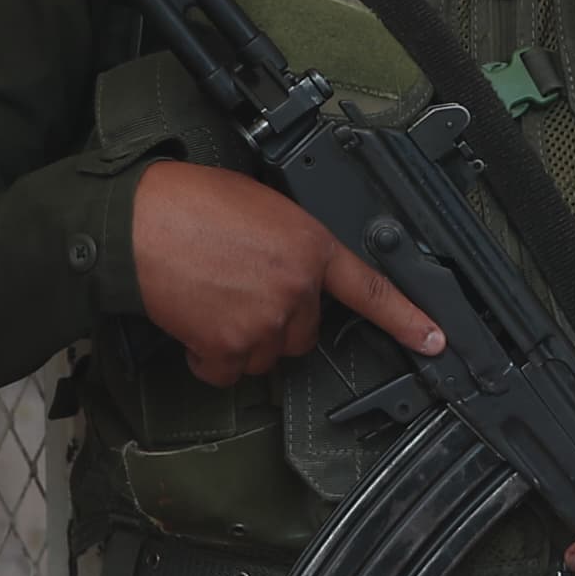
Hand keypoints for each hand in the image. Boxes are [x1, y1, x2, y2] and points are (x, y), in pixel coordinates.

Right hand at [128, 159, 445, 384]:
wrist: (140, 222)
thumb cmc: (190, 203)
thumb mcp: (263, 206)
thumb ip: (293, 243)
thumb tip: (295, 270)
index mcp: (311, 246)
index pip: (372, 290)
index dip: (408, 320)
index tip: (434, 340)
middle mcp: (296, 288)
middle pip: (305, 333)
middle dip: (277, 321)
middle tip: (240, 289)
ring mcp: (264, 322)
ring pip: (266, 356)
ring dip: (242, 340)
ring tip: (211, 299)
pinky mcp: (227, 347)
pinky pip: (227, 372)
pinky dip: (210, 357)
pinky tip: (195, 322)